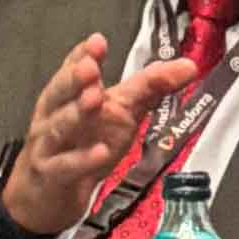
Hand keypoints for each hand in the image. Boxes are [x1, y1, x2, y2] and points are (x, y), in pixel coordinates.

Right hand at [1, 33, 199, 238]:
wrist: (49, 197)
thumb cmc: (83, 146)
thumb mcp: (119, 114)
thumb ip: (150, 88)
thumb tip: (189, 66)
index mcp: (67, 95)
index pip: (71, 68)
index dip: (82, 54)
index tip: (98, 41)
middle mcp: (53, 115)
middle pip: (60, 92)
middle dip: (74, 78)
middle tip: (90, 67)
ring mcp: (49, 146)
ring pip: (59, 126)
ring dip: (76, 113)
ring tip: (95, 99)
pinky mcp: (52, 176)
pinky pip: (66, 166)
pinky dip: (82, 159)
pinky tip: (100, 152)